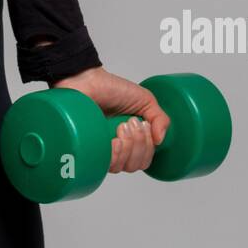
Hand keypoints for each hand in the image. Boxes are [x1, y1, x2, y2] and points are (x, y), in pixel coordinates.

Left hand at [50, 66, 170, 173]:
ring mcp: (101, 150)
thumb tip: (160, 140)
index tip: (144, 125)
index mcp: (130, 140)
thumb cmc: (112, 89)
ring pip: (122, 167)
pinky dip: (115, 155)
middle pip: (135, 165)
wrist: (87, 79)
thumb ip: (160, 119)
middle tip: (130, 122)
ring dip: (128, 147)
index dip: (148, 147)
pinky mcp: (87, 150)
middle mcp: (116, 148)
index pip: (144, 160)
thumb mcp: (145, 100)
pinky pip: (105, 165)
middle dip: (139, 144)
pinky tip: (114, 142)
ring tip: (120, 127)